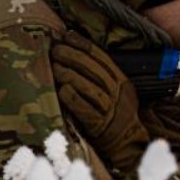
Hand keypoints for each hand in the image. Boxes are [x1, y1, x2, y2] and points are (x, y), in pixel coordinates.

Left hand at [51, 31, 149, 172]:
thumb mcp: (118, 92)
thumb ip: (103, 76)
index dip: (83, 45)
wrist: (127, 143)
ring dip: (68, 74)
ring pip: (87, 86)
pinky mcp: (99, 124)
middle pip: (93, 69)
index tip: (67, 36)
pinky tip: (60, 89)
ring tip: (53, 66)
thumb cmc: (116, 115)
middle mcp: (117, 92)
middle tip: (55, 50)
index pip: (102, 58)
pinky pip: (83, 108)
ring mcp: (109, 108)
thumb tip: (78, 52)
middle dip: (72, 56)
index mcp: (122, 81)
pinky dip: (71, 97)